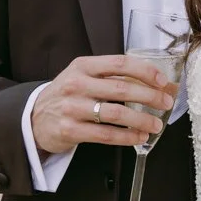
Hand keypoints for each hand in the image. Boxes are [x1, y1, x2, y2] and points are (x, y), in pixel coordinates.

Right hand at [31, 54, 177, 154]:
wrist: (34, 118)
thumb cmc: (68, 95)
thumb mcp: (84, 77)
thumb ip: (114, 78)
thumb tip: (157, 83)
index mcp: (83, 66)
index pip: (120, 63)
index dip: (145, 71)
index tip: (162, 81)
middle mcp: (77, 84)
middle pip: (122, 89)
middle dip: (150, 97)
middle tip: (166, 103)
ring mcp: (72, 108)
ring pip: (116, 114)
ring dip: (142, 120)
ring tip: (156, 125)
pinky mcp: (70, 130)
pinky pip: (106, 134)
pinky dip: (127, 137)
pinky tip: (139, 137)